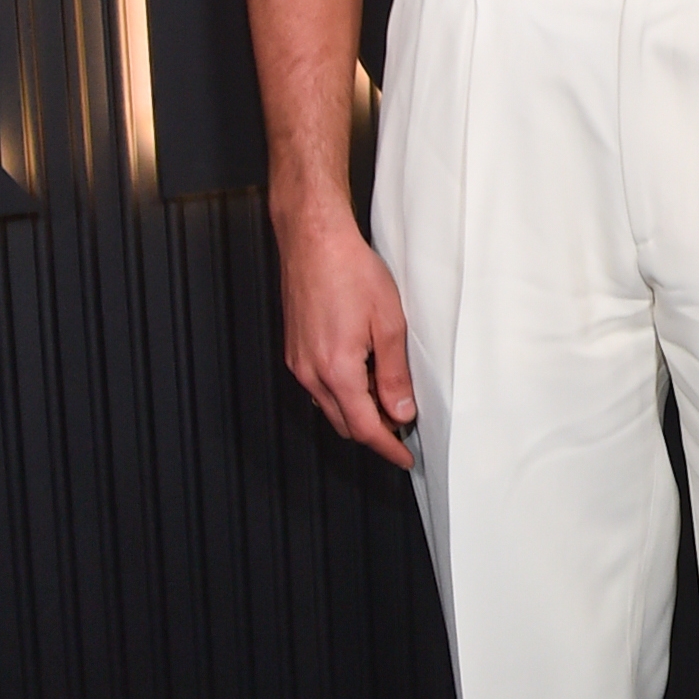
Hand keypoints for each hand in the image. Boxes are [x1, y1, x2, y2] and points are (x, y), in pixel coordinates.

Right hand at [275, 204, 417, 467]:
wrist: (313, 240)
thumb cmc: (350, 271)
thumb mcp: (388, 324)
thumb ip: (394, 375)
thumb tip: (401, 412)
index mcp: (336, 371)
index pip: (365, 428)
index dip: (388, 448)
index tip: (404, 458)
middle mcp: (310, 373)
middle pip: (344, 423)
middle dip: (375, 431)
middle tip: (404, 424)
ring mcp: (298, 362)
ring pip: (330, 406)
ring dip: (358, 410)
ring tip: (388, 394)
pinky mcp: (294, 350)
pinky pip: (319, 386)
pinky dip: (343, 392)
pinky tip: (363, 372)